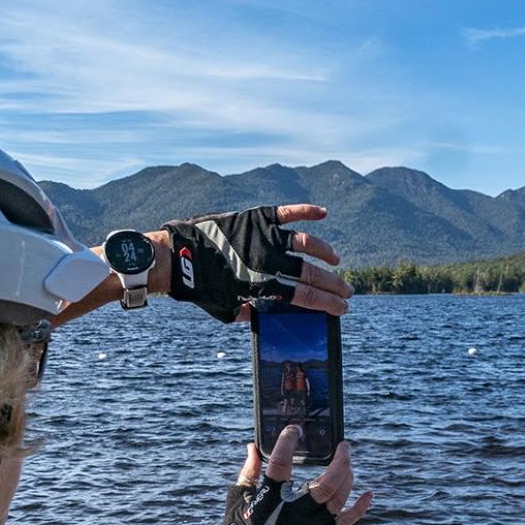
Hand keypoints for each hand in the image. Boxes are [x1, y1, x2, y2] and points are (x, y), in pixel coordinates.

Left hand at [164, 205, 353, 322]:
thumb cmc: (199, 288)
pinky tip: (323, 214)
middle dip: (334, 284)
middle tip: (347, 291)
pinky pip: (287, 212)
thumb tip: (265, 313)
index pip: (305, 296)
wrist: (178, 257)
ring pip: (305, 243)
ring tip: (335, 261)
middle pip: (311, 273)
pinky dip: (307, 211)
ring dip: (324, 252)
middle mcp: (267, 260)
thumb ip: (248, 314)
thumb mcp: (225, 311)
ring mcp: (263, 236)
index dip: (327, 303)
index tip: (342, 308)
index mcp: (263, 285)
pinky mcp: (255, 218)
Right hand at [220, 426, 372, 524]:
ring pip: (338, 498)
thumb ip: (248, 473)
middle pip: (325, 484)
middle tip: (344, 446)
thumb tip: (253, 448)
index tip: (294, 430)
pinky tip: (369, 494)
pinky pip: (348, 520)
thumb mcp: (240, 499)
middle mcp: (295, 513)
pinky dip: (361, 507)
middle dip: (339, 462)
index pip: (280, 466)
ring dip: (346, 477)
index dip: (287, 445)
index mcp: (270, 500)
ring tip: (346, 462)